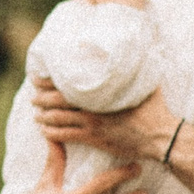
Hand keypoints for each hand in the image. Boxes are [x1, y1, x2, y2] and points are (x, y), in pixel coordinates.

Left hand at [33, 78, 173, 163]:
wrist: (161, 136)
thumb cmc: (154, 109)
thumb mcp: (145, 84)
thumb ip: (133, 72)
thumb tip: (135, 53)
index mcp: (100, 94)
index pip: (66, 85)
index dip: (48, 82)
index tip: (37, 78)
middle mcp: (92, 109)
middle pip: (57, 102)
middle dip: (41, 99)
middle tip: (32, 96)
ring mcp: (91, 125)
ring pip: (58, 120)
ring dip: (44, 117)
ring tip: (35, 114)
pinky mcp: (94, 140)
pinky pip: (66, 136)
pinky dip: (52, 134)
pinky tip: (45, 132)